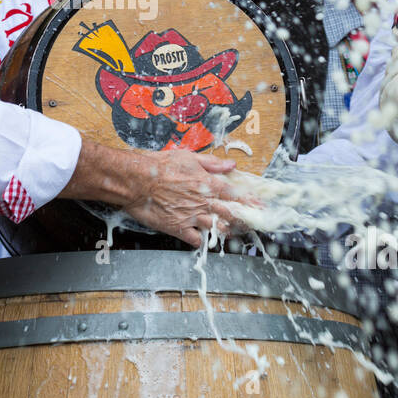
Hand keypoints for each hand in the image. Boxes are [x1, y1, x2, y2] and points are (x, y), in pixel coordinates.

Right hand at [119, 151, 247, 246]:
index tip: (260, 206)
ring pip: (217, 229)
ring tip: (231, 233)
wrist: (137, 180)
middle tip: (251, 224)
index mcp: (208, 184)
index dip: (250, 202)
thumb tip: (231, 165)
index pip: (236, 195)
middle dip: (244, 220)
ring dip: (226, 231)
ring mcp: (192, 216)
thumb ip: (212, 163)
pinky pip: (196, 240)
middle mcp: (203, 202)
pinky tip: (202, 238)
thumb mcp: (188, 157)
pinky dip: (201, 240)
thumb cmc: (160, 165)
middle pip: (231, 214)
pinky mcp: (178, 228)